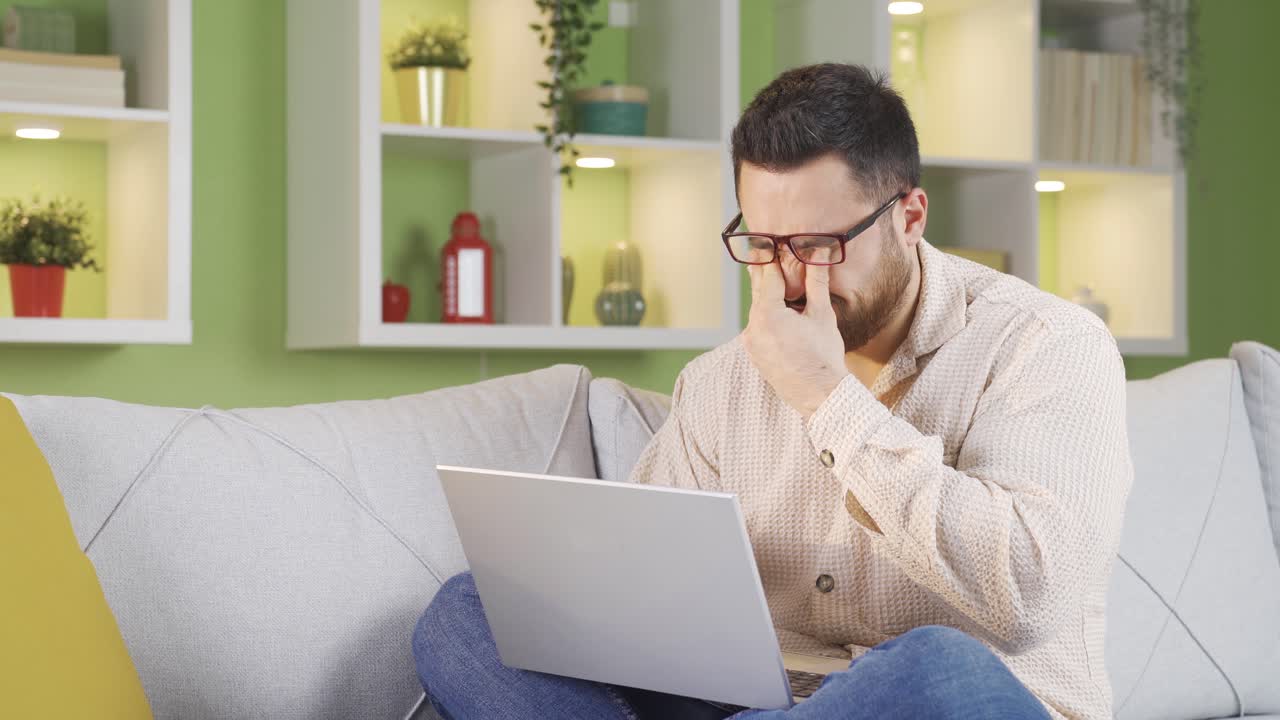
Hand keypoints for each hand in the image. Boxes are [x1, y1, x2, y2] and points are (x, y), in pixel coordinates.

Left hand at [742, 260, 849, 419]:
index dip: (771, 257)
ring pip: (758, 310)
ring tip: (775, 280)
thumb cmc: (823, 356)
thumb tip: (819, 252)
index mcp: (768, 314)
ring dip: (767, 296)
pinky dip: (766, 316)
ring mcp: (750, 343)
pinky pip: (758, 327)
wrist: (819, 396)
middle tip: (760, 250)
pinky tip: (778, 312)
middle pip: (758, 292)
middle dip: (764, 273)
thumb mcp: (821, 314)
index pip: (768, 277)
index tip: (768, 240)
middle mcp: (753, 328)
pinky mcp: (753, 354)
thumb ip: (816, 281)